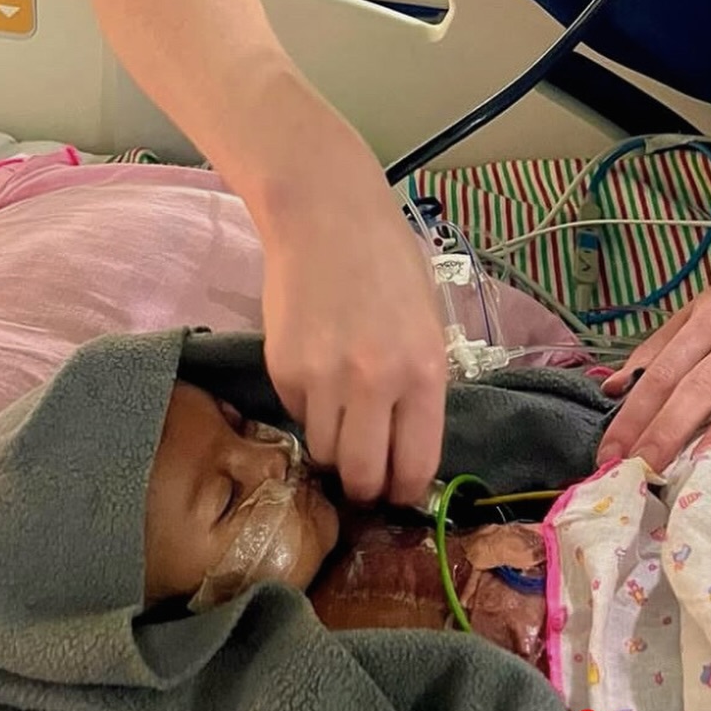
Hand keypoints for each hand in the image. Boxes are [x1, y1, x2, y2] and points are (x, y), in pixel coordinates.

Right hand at [259, 144, 448, 508]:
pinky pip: (296, 415)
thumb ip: (421, 384)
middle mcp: (375, 382)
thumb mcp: (427, 323)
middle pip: (363, 475)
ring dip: (333, 446)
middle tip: (364, 478)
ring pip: (325, 452)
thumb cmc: (388, 262)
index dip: (406, 491)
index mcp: (424, 371)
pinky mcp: (283, 370)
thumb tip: (408, 444)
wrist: (326, 216)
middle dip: (365, 487)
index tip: (400, 494)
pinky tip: (316, 371)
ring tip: (339, 416)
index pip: (416, 464)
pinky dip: (306, 408)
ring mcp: (324, 379)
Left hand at [595, 254, 710, 469]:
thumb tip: (610, 388)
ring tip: (699, 471)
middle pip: (698, 388)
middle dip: (666, 431)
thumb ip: (657, 348)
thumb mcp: (699, 310)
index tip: (611, 452)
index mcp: (705, 323)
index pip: (662, 373)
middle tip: (641, 470)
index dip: (634, 413)